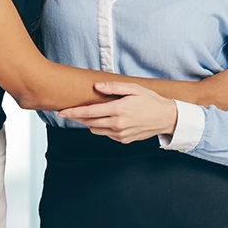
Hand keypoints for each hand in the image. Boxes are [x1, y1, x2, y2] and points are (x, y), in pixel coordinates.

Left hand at [56, 81, 178, 142]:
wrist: (166, 118)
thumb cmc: (150, 100)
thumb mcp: (134, 88)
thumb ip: (114, 87)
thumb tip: (96, 87)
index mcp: (118, 110)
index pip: (89, 112)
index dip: (73, 112)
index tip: (61, 112)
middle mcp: (117, 124)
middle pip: (88, 122)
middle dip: (77, 117)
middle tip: (69, 112)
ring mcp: (120, 134)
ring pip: (95, 130)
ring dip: (90, 123)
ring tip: (92, 114)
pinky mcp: (123, 140)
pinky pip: (106, 134)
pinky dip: (103, 128)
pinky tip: (109, 120)